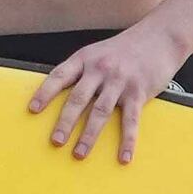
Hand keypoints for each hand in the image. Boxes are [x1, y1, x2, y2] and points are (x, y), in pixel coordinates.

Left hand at [32, 26, 182, 161]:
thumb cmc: (124, 48)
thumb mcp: (96, 53)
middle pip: (78, 99)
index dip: (44, 93)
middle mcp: (100, 69)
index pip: (59, 76)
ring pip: (100, 112)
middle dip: (65, 122)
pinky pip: (131, 120)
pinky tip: (123, 157)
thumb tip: (59, 94)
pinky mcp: (139, 92)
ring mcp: (120, 81)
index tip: (32, 110)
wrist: (160, 36)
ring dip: (89, 136)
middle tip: (55, 142)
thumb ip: (80, 72)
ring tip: (79, 154)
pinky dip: (127, 141)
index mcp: (85, 59)